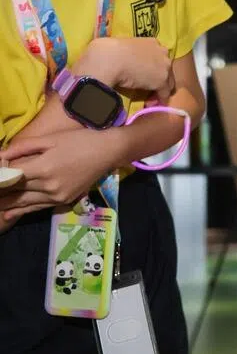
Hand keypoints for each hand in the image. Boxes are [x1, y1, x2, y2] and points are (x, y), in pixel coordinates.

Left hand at [0, 128, 124, 223]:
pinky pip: (38, 207)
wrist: (108, 152)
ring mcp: (57, 195)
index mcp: (43, 168)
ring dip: (7, 205)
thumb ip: (23, 147)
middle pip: (15, 192)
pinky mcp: (64, 200)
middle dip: (0, 193)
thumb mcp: (50, 139)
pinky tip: (9, 214)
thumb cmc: (79, 140)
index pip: (10, 177)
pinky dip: (22, 211)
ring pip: (24, 203)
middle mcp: (48, 186)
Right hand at [78, 37, 174, 100]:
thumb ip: (131, 52)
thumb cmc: (110, 50)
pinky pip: (164, 92)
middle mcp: (162, 52)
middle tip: (150, 84)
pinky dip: (159, 98)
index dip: (154, 65)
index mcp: (152, 42)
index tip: (147, 71)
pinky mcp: (162, 80)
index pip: (158, 55)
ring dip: (160, 87)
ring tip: (152, 95)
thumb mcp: (124, 47)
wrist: (109, 60)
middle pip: (166, 67)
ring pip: (167, 80)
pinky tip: (154, 103)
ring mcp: (164, 66)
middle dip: (159, 75)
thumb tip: (125, 59)